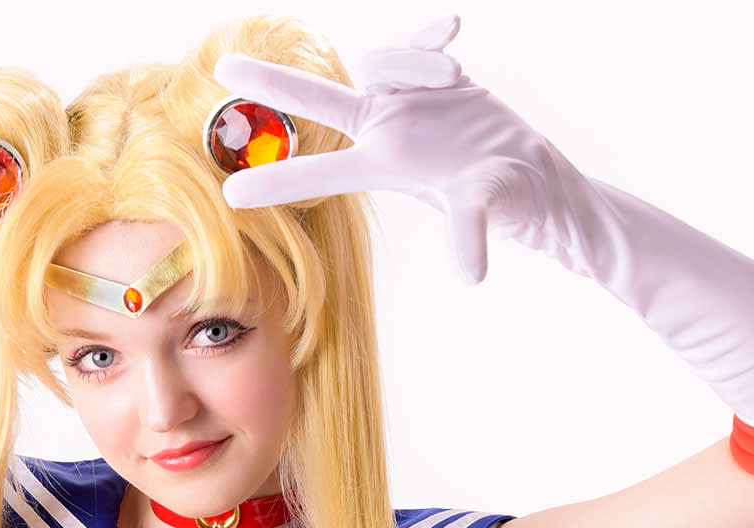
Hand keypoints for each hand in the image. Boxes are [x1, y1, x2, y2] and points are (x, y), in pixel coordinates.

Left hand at [214, 14, 601, 283]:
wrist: (530, 175)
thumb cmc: (502, 198)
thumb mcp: (484, 209)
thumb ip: (471, 230)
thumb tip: (471, 273)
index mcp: (383, 164)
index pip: (321, 172)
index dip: (278, 180)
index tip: (227, 198)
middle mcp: (384, 129)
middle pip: (317, 101)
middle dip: (273, 83)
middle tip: (222, 65)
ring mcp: (406, 100)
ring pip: (379, 61)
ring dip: (412, 62)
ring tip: (454, 77)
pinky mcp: (434, 77)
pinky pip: (417, 43)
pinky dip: (427, 35)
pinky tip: (452, 29)